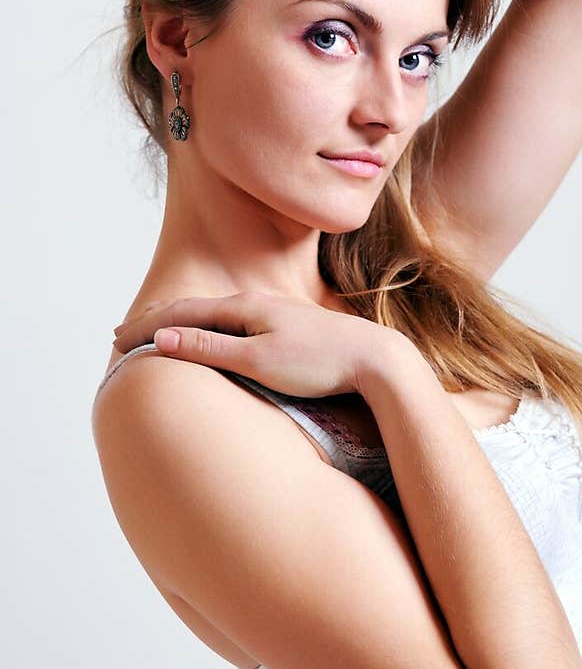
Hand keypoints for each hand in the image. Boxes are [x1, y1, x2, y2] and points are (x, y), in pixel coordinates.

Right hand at [111, 291, 390, 398]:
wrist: (376, 361)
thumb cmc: (319, 363)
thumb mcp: (258, 360)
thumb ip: (210, 348)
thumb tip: (162, 339)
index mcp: (245, 308)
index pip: (183, 313)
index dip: (148, 326)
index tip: (117, 337)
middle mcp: (259, 304)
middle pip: (197, 310)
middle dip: (160, 322)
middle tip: (126, 333)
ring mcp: (278, 315)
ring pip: (218, 317)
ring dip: (186, 325)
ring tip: (163, 335)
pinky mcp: (293, 330)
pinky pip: (238, 326)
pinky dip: (212, 331)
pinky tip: (218, 340)